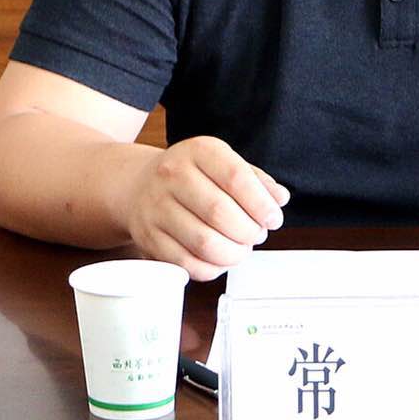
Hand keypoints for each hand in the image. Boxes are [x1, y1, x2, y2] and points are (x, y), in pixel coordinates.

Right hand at [123, 136, 289, 280]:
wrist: (139, 185)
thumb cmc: (191, 175)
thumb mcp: (223, 163)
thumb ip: (255, 180)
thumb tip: (279, 199)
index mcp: (199, 151)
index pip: (237, 178)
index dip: (261, 204)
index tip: (274, 218)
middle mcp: (173, 175)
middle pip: (220, 213)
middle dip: (248, 232)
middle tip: (257, 235)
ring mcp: (156, 207)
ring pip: (203, 243)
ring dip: (233, 253)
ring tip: (242, 249)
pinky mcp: (147, 238)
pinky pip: (186, 263)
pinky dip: (211, 269)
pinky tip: (220, 260)